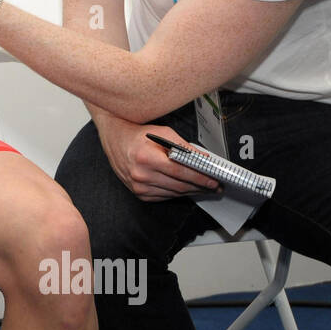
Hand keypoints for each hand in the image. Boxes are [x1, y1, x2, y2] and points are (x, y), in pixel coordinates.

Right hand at [95, 113, 220, 201]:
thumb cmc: (138, 135)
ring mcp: (139, 186)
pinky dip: (178, 193)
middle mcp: (140, 174)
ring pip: (174, 193)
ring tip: (205, 187)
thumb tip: (204, 159)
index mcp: (146, 158)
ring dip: (192, 191)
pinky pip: (165, 196)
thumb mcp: (164, 133)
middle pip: (179, 185)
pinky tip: (187, 188)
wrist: (116, 140)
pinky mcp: (139, 193)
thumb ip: (184, 147)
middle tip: (215, 184)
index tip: (214, 179)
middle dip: (200, 186)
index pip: (180, 171)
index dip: (200, 177)